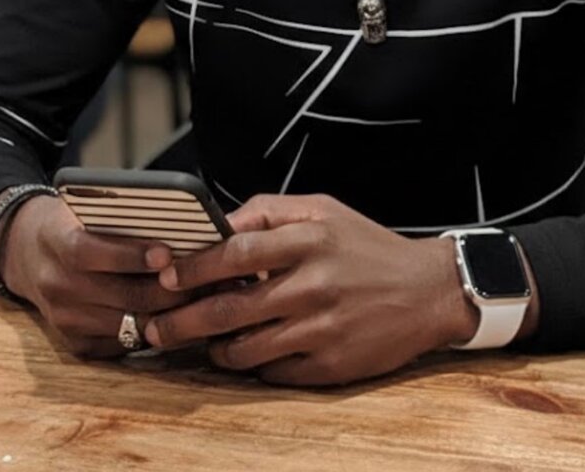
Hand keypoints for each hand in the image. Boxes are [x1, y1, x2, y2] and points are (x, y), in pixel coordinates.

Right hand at [0, 193, 189, 357]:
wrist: (25, 252)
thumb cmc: (71, 221)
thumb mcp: (85, 207)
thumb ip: (122, 215)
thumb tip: (178, 222)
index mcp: (57, 242)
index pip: (91, 253)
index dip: (130, 255)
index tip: (166, 253)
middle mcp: (57, 286)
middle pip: (121, 296)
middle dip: (168, 290)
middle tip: (205, 279)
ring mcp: (65, 320)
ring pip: (129, 325)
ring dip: (169, 314)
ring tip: (202, 299)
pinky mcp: (75, 344)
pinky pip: (124, 344)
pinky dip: (154, 331)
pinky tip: (180, 317)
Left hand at [143, 193, 481, 385]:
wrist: (427, 291)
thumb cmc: (367, 247)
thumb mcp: (323, 210)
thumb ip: (270, 212)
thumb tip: (219, 225)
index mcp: (311, 240)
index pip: (236, 252)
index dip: (195, 266)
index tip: (167, 275)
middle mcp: (315, 285)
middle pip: (230, 308)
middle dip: (184, 320)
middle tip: (157, 326)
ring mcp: (322, 329)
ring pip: (245, 349)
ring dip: (214, 349)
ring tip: (203, 343)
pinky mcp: (331, 366)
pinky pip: (272, 374)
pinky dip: (252, 366)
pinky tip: (249, 354)